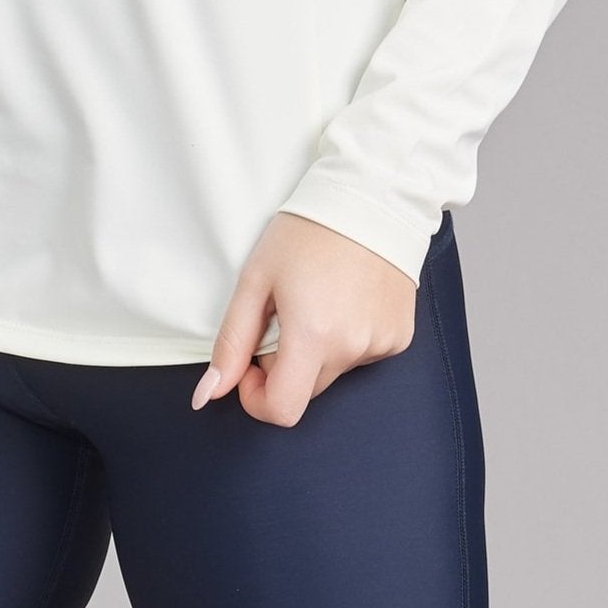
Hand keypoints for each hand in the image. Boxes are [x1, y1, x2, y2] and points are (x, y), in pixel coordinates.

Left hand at [192, 211, 416, 424]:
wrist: (369, 197)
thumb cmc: (306, 231)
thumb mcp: (256, 278)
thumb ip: (231, 341)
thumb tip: (207, 394)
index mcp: (313, 336)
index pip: (283, 410)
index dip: (257, 397)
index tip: (251, 364)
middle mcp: (352, 348)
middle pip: (306, 389)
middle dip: (286, 364)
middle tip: (284, 312)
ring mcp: (381, 344)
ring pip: (333, 371)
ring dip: (318, 348)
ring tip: (320, 296)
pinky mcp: (399, 336)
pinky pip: (362, 355)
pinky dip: (348, 337)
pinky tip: (348, 298)